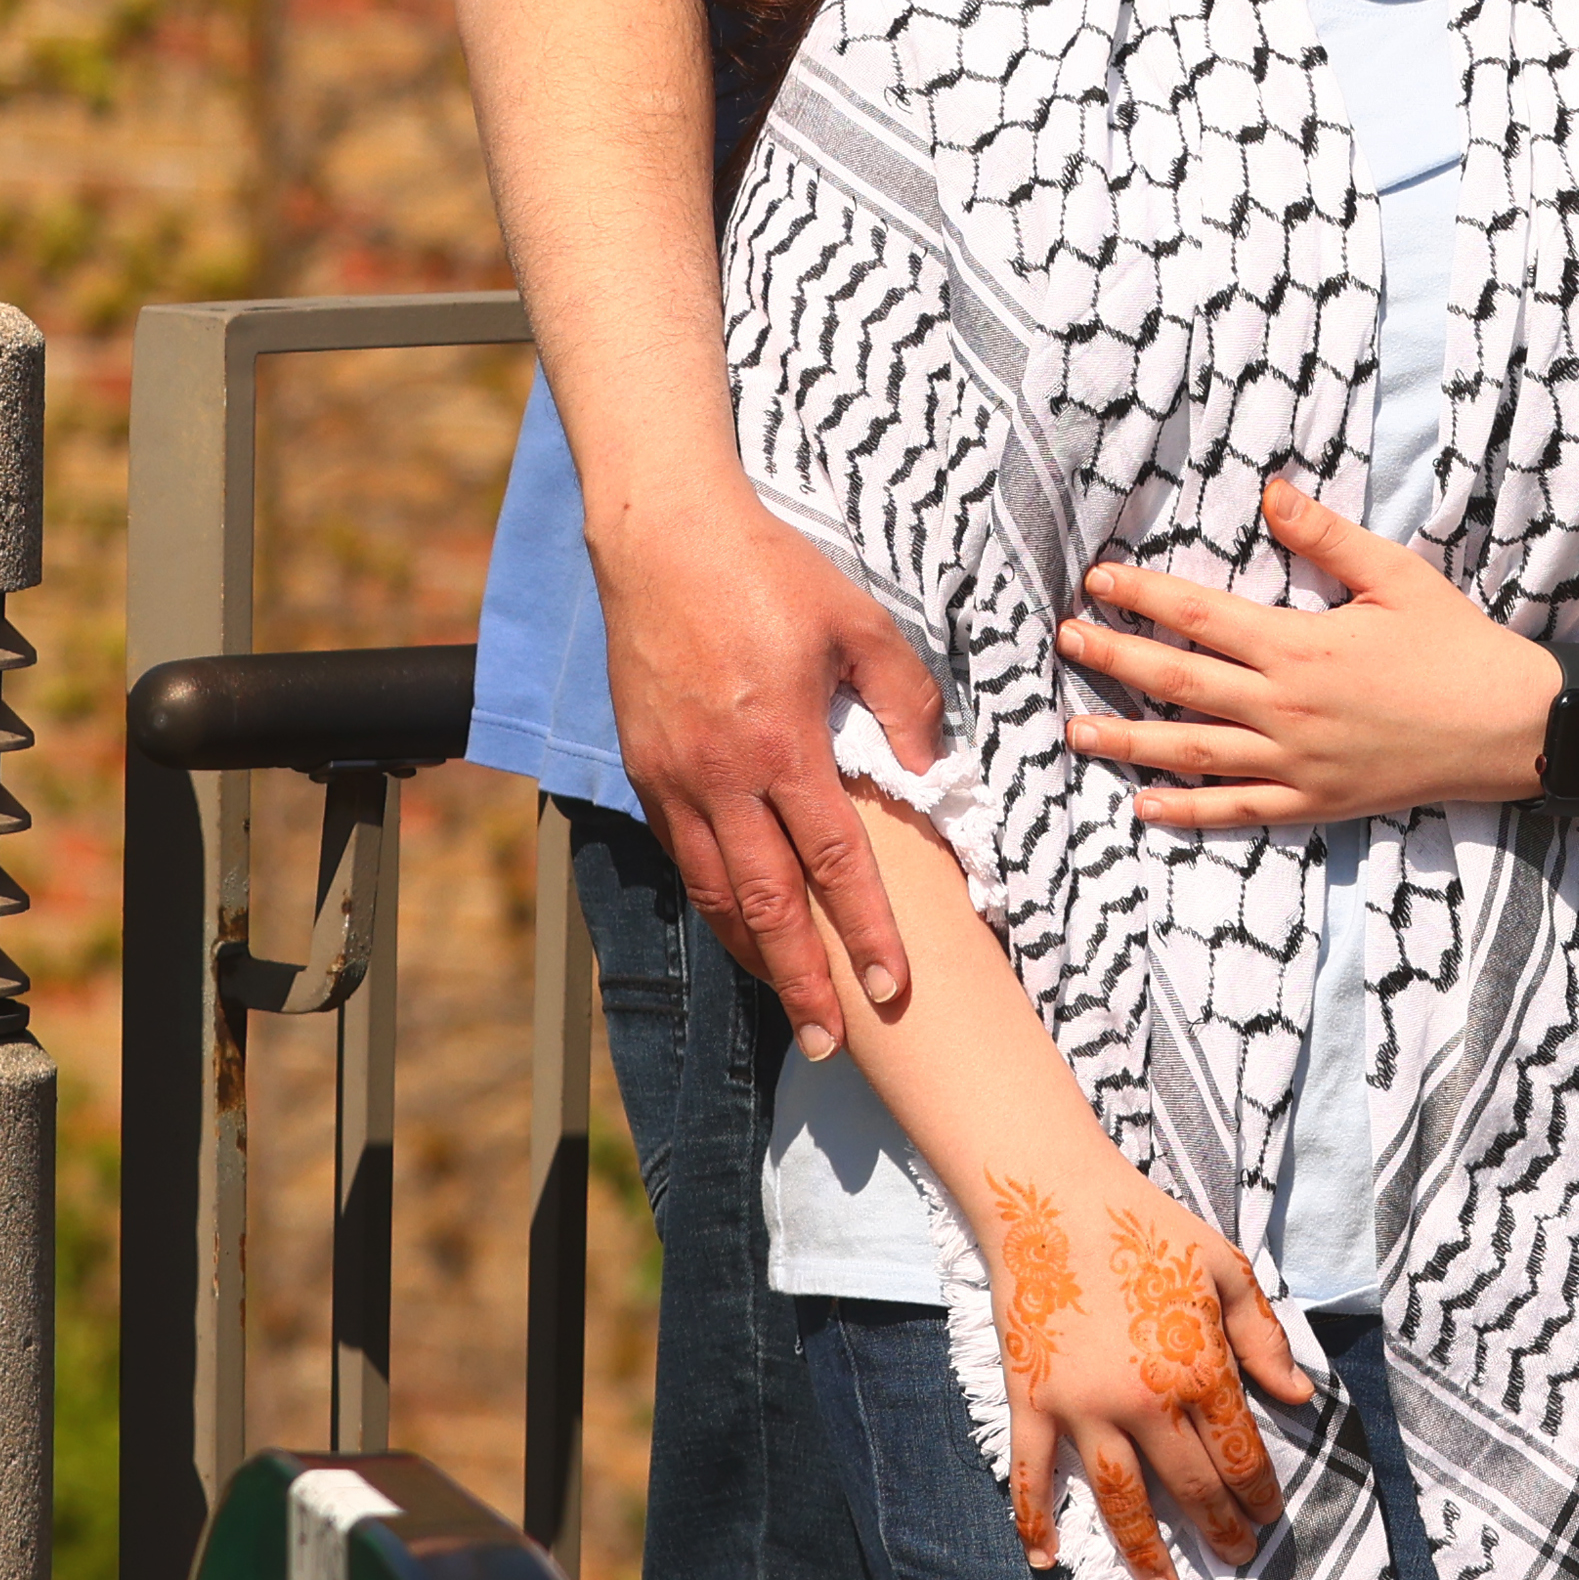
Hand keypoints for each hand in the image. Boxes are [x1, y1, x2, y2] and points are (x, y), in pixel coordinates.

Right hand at [597, 472, 946, 1055]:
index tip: (892, 988)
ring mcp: (672, 779)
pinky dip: (715, 904)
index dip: (865, 932)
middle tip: (830, 1041)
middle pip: (765, 905)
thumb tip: (934, 774)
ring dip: (754, 958)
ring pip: (715, 893)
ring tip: (790, 1006)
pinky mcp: (644, 771)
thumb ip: (905, 702)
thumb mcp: (861, 623)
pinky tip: (743, 930)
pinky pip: (684, 857)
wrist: (663, 539)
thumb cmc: (770, 574)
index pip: (834, 862)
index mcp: (782, 745)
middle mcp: (720, 777)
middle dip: (801, 980)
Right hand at [970, 1151, 1313, 1579]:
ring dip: (1145, 1553)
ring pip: (1120, 1501)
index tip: (1270, 1520)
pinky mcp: (1031, 1404)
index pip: (1240, 1455)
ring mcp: (1083, 1409)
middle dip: (1219, 1530)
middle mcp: (1144, 1402)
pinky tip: (1048, 1562)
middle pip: (1190, 1488)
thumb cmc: (1148, 1231)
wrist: (1055, 1203)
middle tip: (1238, 1560)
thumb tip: (1302, 1398)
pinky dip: (1035, 1523)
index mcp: (1199, 1368)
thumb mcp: (1227, 1271)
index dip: (1259, 1494)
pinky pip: (1032, 1477)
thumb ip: (1263, 1340)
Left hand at [1060, 479, 1557, 825]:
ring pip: (1191, 752)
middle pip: (1178, 682)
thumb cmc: (1456, 644)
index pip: (1199, 615)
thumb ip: (1327, 536)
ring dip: (1126, 740)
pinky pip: (1236, 810)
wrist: (1509, 726)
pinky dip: (1185, 810)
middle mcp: (1285, 708)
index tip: (1098, 582)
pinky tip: (1143, 805)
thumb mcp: (1397, 577)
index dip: (1143, 597)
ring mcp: (1295, 763)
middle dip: (1114, 659)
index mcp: (1300, 646)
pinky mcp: (1313, 803)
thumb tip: (1270, 491)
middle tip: (1065, 642)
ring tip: (1073, 730)